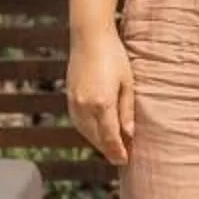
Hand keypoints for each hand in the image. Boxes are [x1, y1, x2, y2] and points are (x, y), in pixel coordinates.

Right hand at [66, 25, 135, 163]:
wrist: (89, 36)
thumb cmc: (114, 56)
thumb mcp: (127, 82)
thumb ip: (127, 110)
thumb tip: (129, 134)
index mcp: (103, 103)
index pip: (110, 137)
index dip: (118, 151)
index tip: (125, 161)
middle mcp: (86, 106)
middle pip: (97, 138)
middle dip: (109, 150)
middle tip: (121, 158)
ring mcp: (75, 102)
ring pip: (86, 132)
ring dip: (98, 142)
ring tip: (111, 148)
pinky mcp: (70, 97)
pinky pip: (78, 122)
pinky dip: (88, 131)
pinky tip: (97, 132)